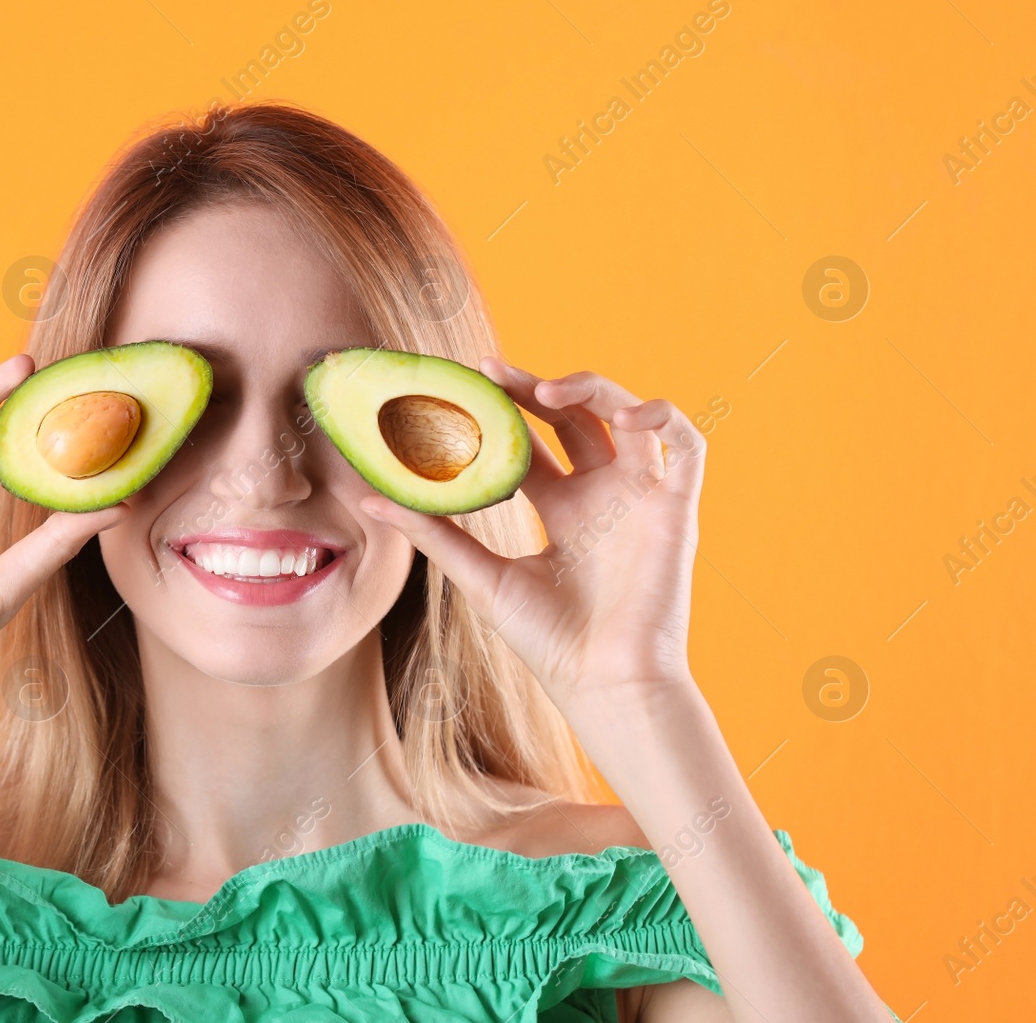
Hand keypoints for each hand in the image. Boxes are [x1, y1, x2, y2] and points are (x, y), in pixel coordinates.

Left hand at [361, 357, 705, 708]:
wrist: (602, 683)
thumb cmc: (548, 641)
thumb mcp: (480, 576)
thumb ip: (434, 532)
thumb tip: (369, 501)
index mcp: (562, 510)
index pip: (533, 442)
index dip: (506, 409)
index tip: (468, 382)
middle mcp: (601, 496)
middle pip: (574, 418)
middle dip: (536, 388)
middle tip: (492, 372)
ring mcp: (640, 497)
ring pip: (628, 415)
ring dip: (592, 389)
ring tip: (547, 392)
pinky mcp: (676, 507)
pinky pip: (686, 443)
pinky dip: (661, 416)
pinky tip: (625, 416)